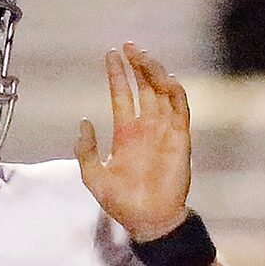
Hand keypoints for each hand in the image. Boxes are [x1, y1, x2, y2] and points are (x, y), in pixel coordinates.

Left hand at [76, 44, 191, 241]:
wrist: (148, 219)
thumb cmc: (122, 202)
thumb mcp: (94, 177)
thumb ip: (87, 151)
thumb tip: (84, 122)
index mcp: (126, 133)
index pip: (123, 95)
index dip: (117, 75)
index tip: (111, 54)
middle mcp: (146, 126)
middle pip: (143, 86)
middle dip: (136, 65)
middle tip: (127, 46)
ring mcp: (164, 130)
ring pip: (162, 91)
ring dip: (153, 72)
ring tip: (142, 56)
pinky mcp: (180, 137)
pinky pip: (180, 108)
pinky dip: (175, 92)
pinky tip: (165, 79)